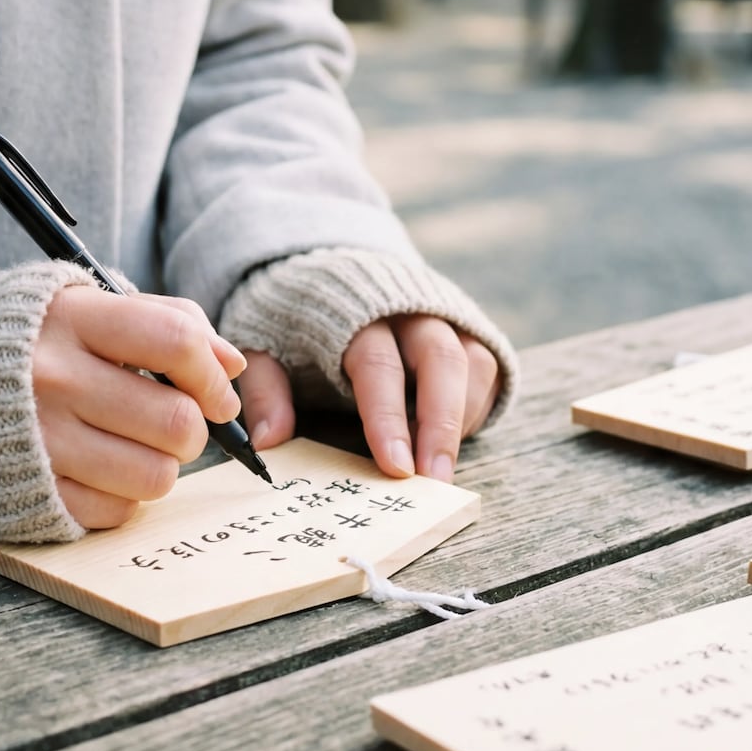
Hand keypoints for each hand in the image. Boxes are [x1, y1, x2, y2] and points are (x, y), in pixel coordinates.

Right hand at [32, 287, 245, 528]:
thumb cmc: (30, 343)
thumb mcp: (87, 307)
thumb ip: (167, 320)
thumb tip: (233, 364)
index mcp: (72, 319)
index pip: (176, 342)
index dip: (212, 373)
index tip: (216, 393)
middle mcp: (53, 379)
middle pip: (177, 420)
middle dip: (193, 427)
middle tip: (172, 421)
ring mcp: (40, 442)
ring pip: (157, 475)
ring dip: (162, 465)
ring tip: (135, 445)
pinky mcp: (31, 493)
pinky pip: (118, 511)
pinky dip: (123, 495)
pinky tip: (99, 467)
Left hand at [236, 315, 498, 481]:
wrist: (329, 270)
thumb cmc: (298, 321)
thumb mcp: (265, 344)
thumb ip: (266, 388)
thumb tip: (269, 442)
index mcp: (353, 313)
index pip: (377, 365)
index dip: (387, 418)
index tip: (396, 468)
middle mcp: (406, 309)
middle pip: (439, 359)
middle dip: (440, 424)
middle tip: (435, 480)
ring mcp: (441, 315)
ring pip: (471, 361)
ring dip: (462, 418)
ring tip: (443, 470)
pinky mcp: (464, 326)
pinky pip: (485, 364)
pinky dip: (476, 404)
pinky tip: (453, 441)